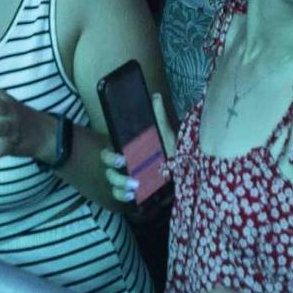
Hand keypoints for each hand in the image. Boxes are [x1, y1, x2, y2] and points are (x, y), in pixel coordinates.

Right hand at [101, 89, 177, 203]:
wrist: (184, 169)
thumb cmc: (170, 150)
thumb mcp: (165, 133)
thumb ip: (159, 116)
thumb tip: (156, 96)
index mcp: (127, 151)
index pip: (108, 154)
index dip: (110, 158)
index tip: (122, 159)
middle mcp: (125, 166)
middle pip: (109, 172)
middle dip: (116, 176)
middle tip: (131, 178)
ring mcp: (128, 179)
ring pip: (113, 185)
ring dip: (121, 187)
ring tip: (135, 188)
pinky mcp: (134, 192)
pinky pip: (121, 196)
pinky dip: (124, 196)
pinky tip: (133, 196)